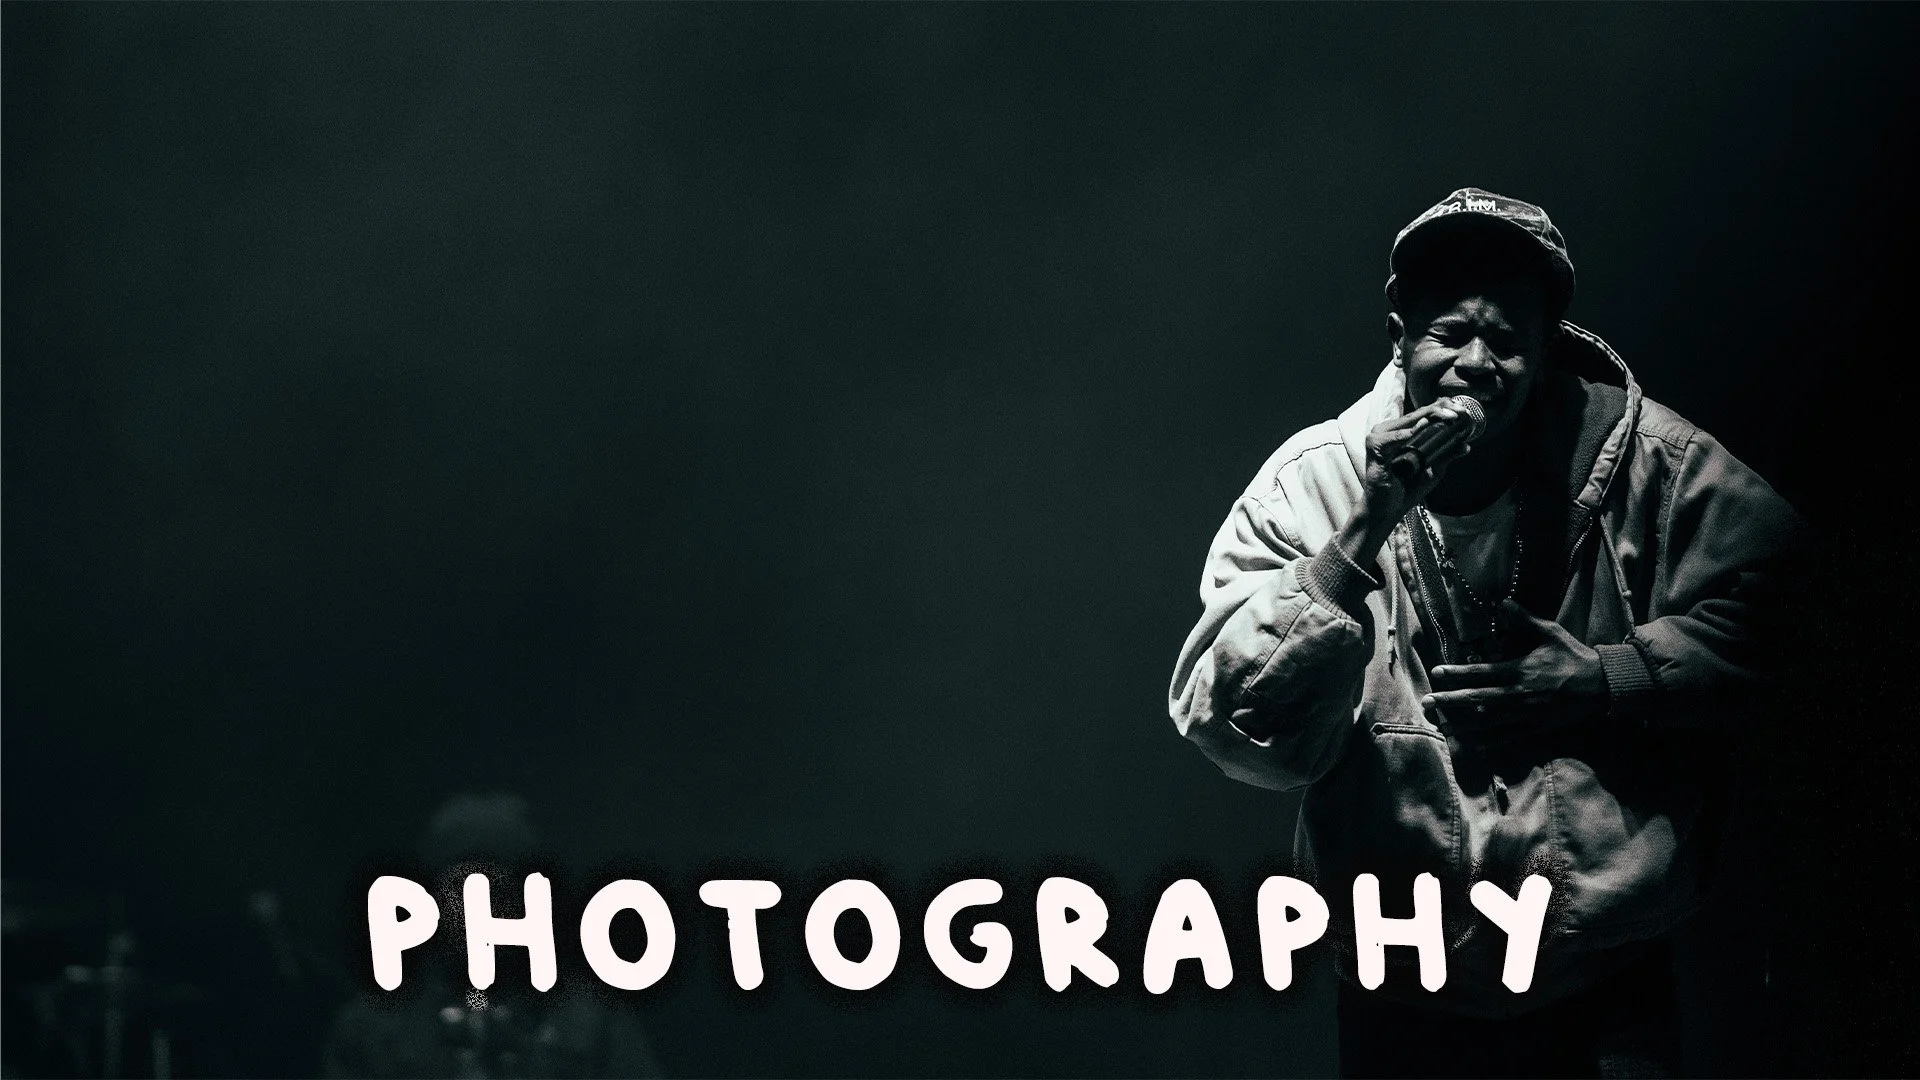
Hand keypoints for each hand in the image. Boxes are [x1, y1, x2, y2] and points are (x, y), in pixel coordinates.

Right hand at [1360, 401, 1475, 526]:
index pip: (1424, 414)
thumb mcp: (1433, 470)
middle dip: (1440, 410)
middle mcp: (1390, 432)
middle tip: (1460, 412)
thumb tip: (1466, 445)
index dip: (1443, 409)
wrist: (1390, 510)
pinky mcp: (1374, 451)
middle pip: (1417, 415)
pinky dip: (1403, 435)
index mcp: (1402, 433)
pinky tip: (1420, 428)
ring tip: (1448, 417)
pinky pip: (1389, 440)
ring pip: (1406, 422)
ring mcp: (1381, 439)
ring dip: (1428, 417)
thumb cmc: (1407, 489)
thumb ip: (1446, 455)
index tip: (1463, 411)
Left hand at [1421, 599, 1607, 741]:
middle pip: (1477, 699)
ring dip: (1463, 724)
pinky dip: (1490, 742)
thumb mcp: (1550, 633)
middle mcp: (1518, 694)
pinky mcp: (1536, 728)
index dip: (1457, 673)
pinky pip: (1509, 737)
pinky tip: (1474, 746)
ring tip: (1442, 726)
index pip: (1481, 672)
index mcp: (1519, 670)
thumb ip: (1524, 619)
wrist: (1602, 685)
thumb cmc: (1573, 656)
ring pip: (1488, 721)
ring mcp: (1526, 714)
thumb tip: (1503, 601)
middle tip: (1427, 702)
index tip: (1436, 672)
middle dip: (1450, 701)